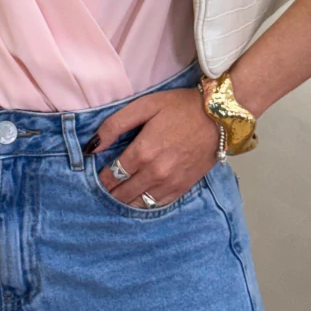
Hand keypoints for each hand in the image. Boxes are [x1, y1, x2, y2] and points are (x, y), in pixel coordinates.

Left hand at [87, 87, 222, 206]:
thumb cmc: (180, 108)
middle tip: (104, 188)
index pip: (113, 174)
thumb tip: (92, 145)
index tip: (98, 176)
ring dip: (126, 201)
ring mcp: (170, 183)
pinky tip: (139, 199)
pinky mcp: (183, 188)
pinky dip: (145, 204)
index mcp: (143, 152)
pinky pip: (158, 205)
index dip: (102, 177)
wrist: (218, 117)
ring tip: (118, 195)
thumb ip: (115, 124)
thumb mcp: (145, 105)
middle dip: (111, 191)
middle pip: (123, 192)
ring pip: (139, 203)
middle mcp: (155, 172)